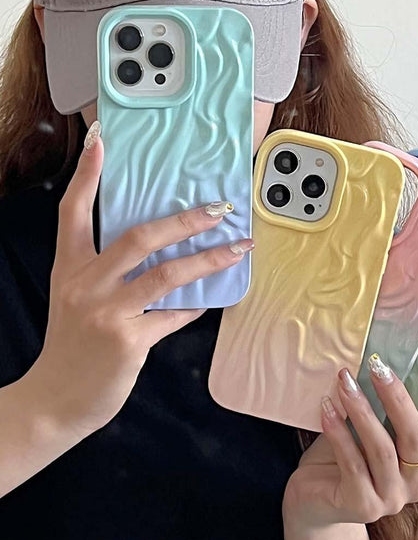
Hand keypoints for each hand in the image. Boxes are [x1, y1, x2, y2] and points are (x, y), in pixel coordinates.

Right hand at [28, 122, 253, 434]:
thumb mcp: (76, 299)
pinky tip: (215, 296)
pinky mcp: (129, 341)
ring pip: (167, 274)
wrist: (55, 399)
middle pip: (138, 237)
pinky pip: (175, 315)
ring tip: (240, 247)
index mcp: (70, 269)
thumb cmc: (72, 346)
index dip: (87, 175)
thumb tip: (160, 250)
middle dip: (184, 220)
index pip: (74, 212)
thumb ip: (108, 273)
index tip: (100, 140)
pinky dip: (198, 305)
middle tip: (218, 209)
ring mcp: (107, 313)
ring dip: (209, 258)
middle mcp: (86, 285)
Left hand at [283, 356, 417, 527]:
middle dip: (397, 398)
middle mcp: (416, 481)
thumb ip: (388, 407)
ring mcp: (391, 497)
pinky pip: (352, 463)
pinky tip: (327, 408)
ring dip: (362, 410)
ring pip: (382, 449)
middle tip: (377, 368)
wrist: (316, 500)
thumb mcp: (375, 427)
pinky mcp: (362, 506)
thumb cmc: (348, 454)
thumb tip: (388, 361)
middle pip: (417, 438)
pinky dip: (339, 432)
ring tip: (344, 382)